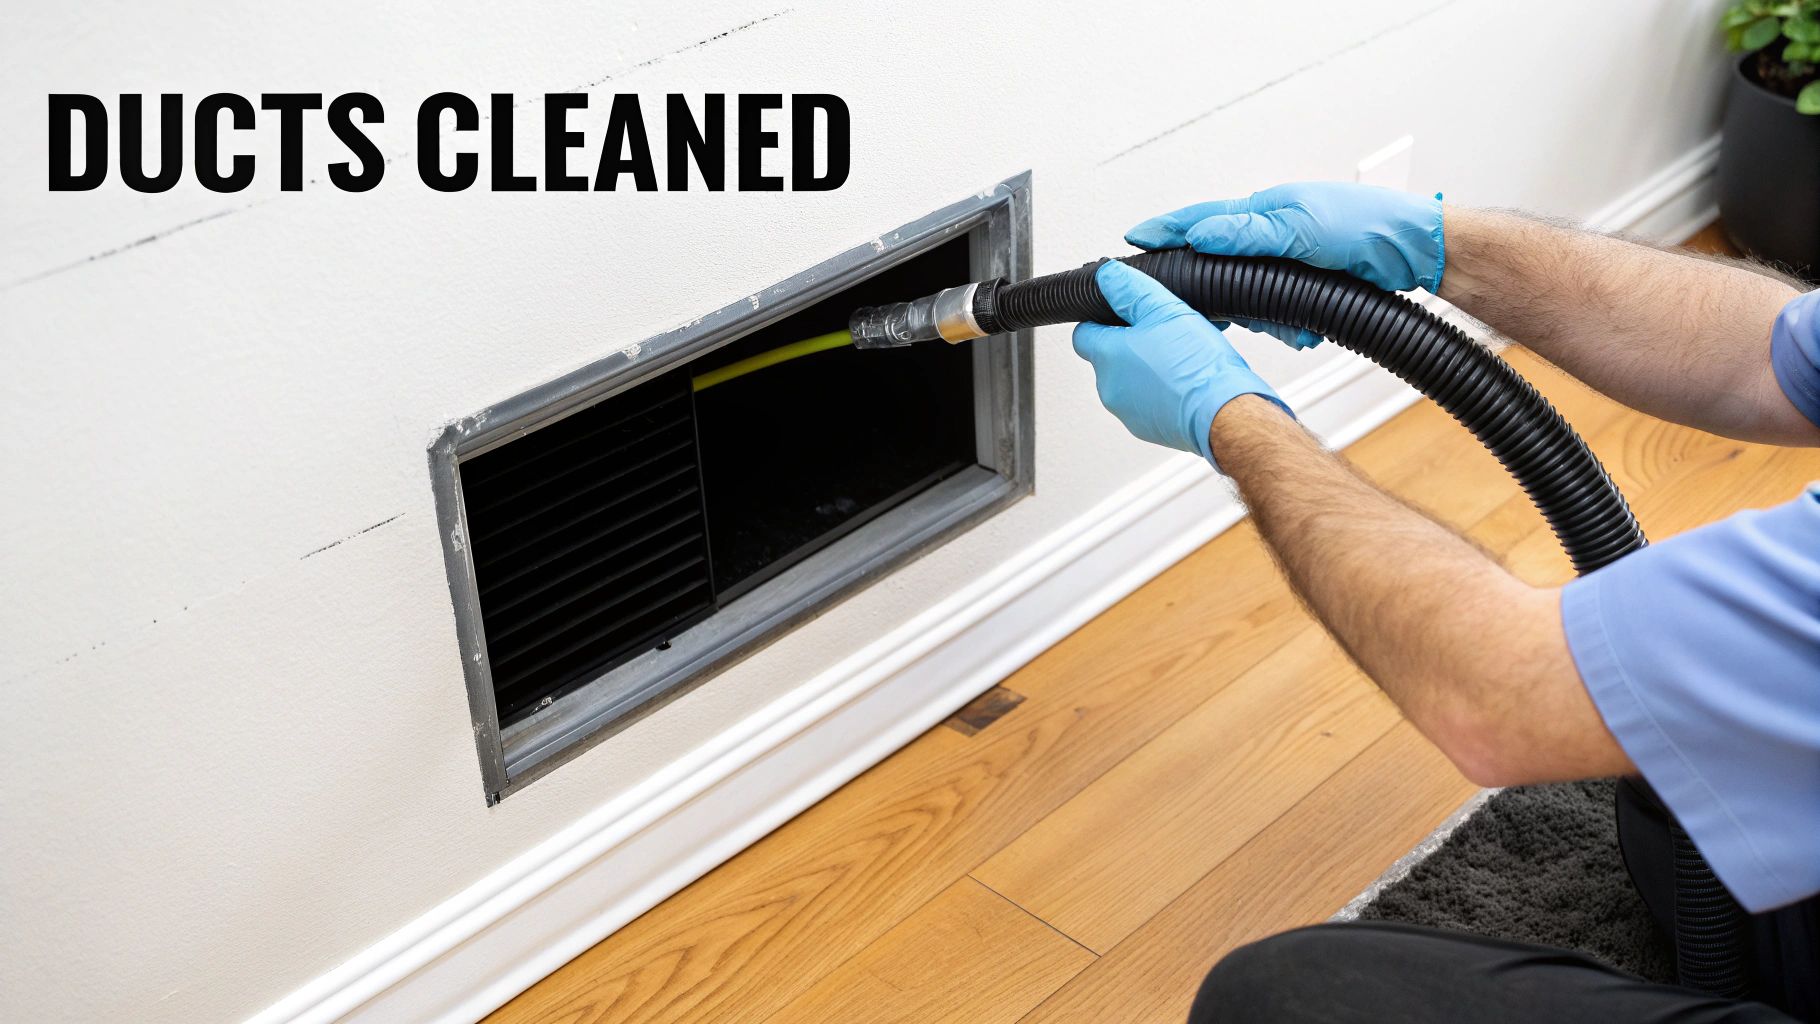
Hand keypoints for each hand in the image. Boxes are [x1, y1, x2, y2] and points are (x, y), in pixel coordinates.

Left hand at [1073, 260, 1290, 468]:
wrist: (1225, 413)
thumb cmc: (1197, 367)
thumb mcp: (1165, 311)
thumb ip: (1131, 290)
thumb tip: (1107, 275)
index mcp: (1107, 357)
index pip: (1082, 334)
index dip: (1099, 320)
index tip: (1120, 315)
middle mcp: (1109, 388)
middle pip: (1108, 357)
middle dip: (1131, 343)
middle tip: (1162, 333)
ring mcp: (1126, 411)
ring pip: (1129, 379)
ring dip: (1147, 367)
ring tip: (1179, 357)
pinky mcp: (1146, 428)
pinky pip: (1146, 401)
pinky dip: (1160, 390)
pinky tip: (1185, 380)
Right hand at [1124, 181, 1445, 348]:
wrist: (1415, 251)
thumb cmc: (1367, 225)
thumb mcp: (1298, 228)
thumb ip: (1246, 233)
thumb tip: (1201, 233)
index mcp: (1264, 211)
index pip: (1201, 218)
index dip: (1166, 229)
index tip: (1136, 237)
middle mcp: (1272, 231)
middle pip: (1222, 263)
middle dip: (1227, 295)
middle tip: (1217, 314)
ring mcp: (1290, 255)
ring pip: (1255, 293)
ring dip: (1272, 316)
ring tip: (1292, 326)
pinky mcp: (1308, 279)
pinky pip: (1283, 308)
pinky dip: (1293, 323)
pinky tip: (1307, 329)